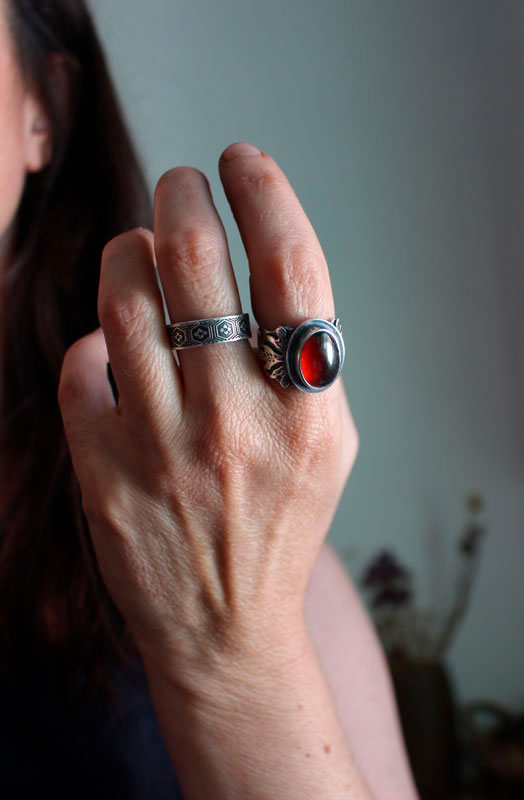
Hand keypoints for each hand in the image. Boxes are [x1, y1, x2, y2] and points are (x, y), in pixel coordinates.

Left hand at [57, 142, 358, 689]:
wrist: (222, 627)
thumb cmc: (279, 521)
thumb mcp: (328, 444)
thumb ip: (306, 358)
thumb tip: (252, 261)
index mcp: (307, 410)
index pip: (291, 267)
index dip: (265, 193)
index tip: (242, 160)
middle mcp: (236, 421)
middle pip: (194, 259)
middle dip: (181, 194)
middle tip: (181, 182)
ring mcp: (162, 445)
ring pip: (122, 295)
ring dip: (129, 251)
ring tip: (143, 252)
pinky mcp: (102, 467)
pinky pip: (82, 361)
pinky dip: (97, 340)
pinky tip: (116, 354)